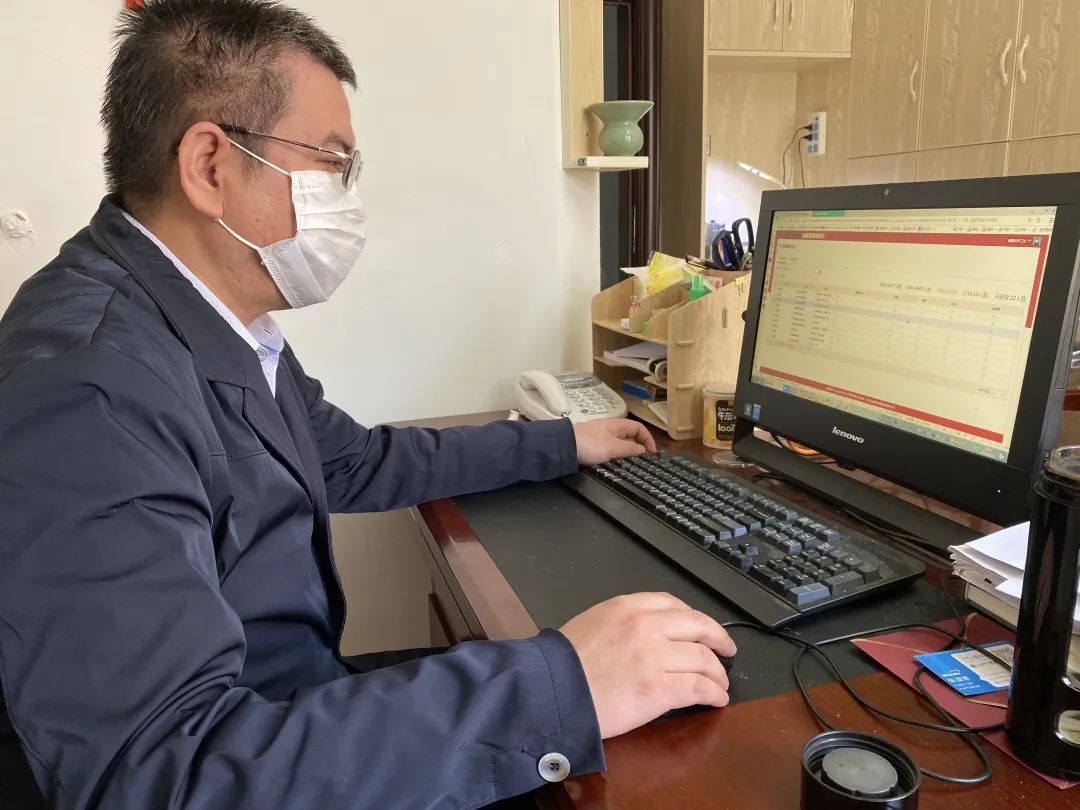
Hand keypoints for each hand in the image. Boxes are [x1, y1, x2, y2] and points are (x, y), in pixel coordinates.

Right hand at [560, 592, 736, 738]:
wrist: (551, 691)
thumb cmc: (564, 663)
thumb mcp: (593, 622)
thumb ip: (623, 621)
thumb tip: (649, 633)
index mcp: (628, 606)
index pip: (674, 604)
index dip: (694, 619)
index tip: (701, 629)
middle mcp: (646, 625)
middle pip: (699, 626)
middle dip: (719, 638)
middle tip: (727, 650)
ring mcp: (656, 656)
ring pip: (704, 658)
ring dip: (718, 672)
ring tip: (721, 682)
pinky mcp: (660, 688)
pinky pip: (700, 687)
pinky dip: (714, 693)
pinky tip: (717, 698)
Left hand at [573, 418, 656, 465]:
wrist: (564, 447)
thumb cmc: (590, 445)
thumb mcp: (613, 447)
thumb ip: (630, 449)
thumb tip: (643, 451)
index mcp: (618, 425)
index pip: (640, 428)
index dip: (648, 440)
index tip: (652, 454)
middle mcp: (611, 429)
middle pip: (631, 436)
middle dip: (639, 448)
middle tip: (643, 462)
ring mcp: (602, 437)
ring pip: (621, 444)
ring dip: (628, 454)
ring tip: (632, 465)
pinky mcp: (595, 446)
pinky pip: (612, 450)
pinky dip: (617, 456)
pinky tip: (616, 465)